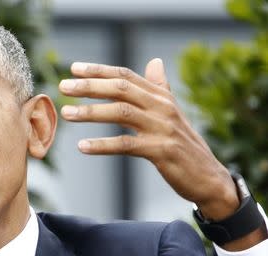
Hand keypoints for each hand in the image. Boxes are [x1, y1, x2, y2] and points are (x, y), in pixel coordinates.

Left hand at [59, 59, 238, 220]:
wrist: (209, 177)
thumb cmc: (184, 144)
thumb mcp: (172, 112)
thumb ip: (159, 87)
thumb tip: (154, 61)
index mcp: (161, 96)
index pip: (126, 76)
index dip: (99, 71)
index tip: (74, 68)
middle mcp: (162, 107)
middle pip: (121, 89)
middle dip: (90, 86)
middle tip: (63, 87)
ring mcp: (162, 128)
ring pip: (121, 112)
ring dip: (91, 113)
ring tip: (67, 114)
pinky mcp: (161, 151)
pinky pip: (126, 145)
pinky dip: (103, 145)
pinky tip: (83, 146)